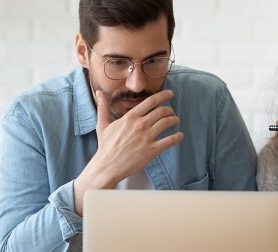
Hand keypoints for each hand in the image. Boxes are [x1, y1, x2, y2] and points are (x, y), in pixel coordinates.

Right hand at [73, 89, 182, 215]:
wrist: (108, 166)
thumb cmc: (105, 145)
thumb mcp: (102, 124)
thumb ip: (103, 107)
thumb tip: (98, 92)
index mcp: (130, 117)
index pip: (151, 101)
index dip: (163, 95)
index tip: (170, 94)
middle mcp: (140, 125)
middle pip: (162, 111)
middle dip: (170, 110)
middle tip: (171, 112)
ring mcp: (147, 137)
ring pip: (167, 123)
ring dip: (174, 120)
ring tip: (176, 121)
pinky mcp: (152, 150)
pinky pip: (169, 141)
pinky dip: (177, 137)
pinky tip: (179, 135)